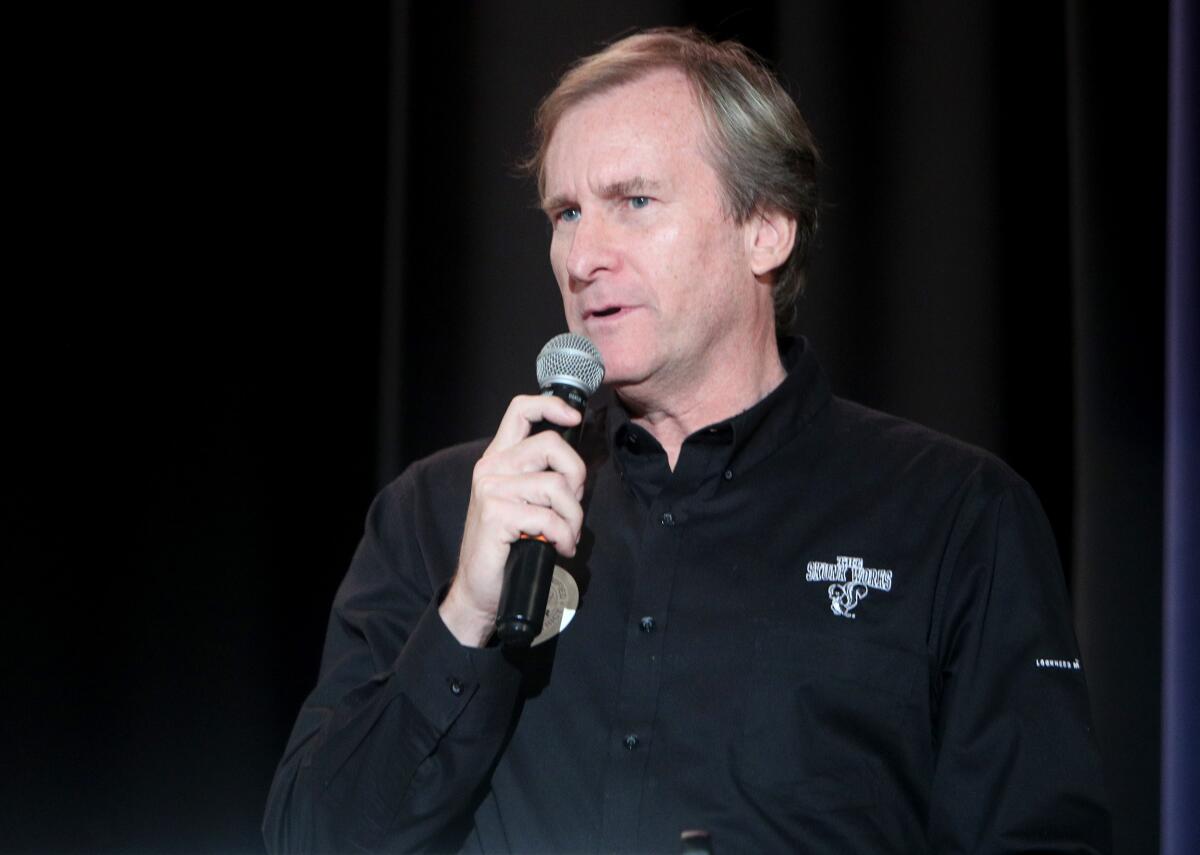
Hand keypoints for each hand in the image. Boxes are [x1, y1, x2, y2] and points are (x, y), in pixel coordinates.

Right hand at [439, 395, 585, 646]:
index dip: (551, 405)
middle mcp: (491, 468)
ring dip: (573, 517)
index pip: (520, 410)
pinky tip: (559, 548)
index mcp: (498, 459)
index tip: (574, 417)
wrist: (480, 589)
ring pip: (557, 486)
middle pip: (551, 445)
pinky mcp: (496, 514)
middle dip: (577, 477)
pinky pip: (550, 518)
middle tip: (572, 508)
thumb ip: (542, 478)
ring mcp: (491, 489)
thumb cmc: (508, 548)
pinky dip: (564, 537)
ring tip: (566, 536)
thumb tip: (576, 472)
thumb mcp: (524, 503)